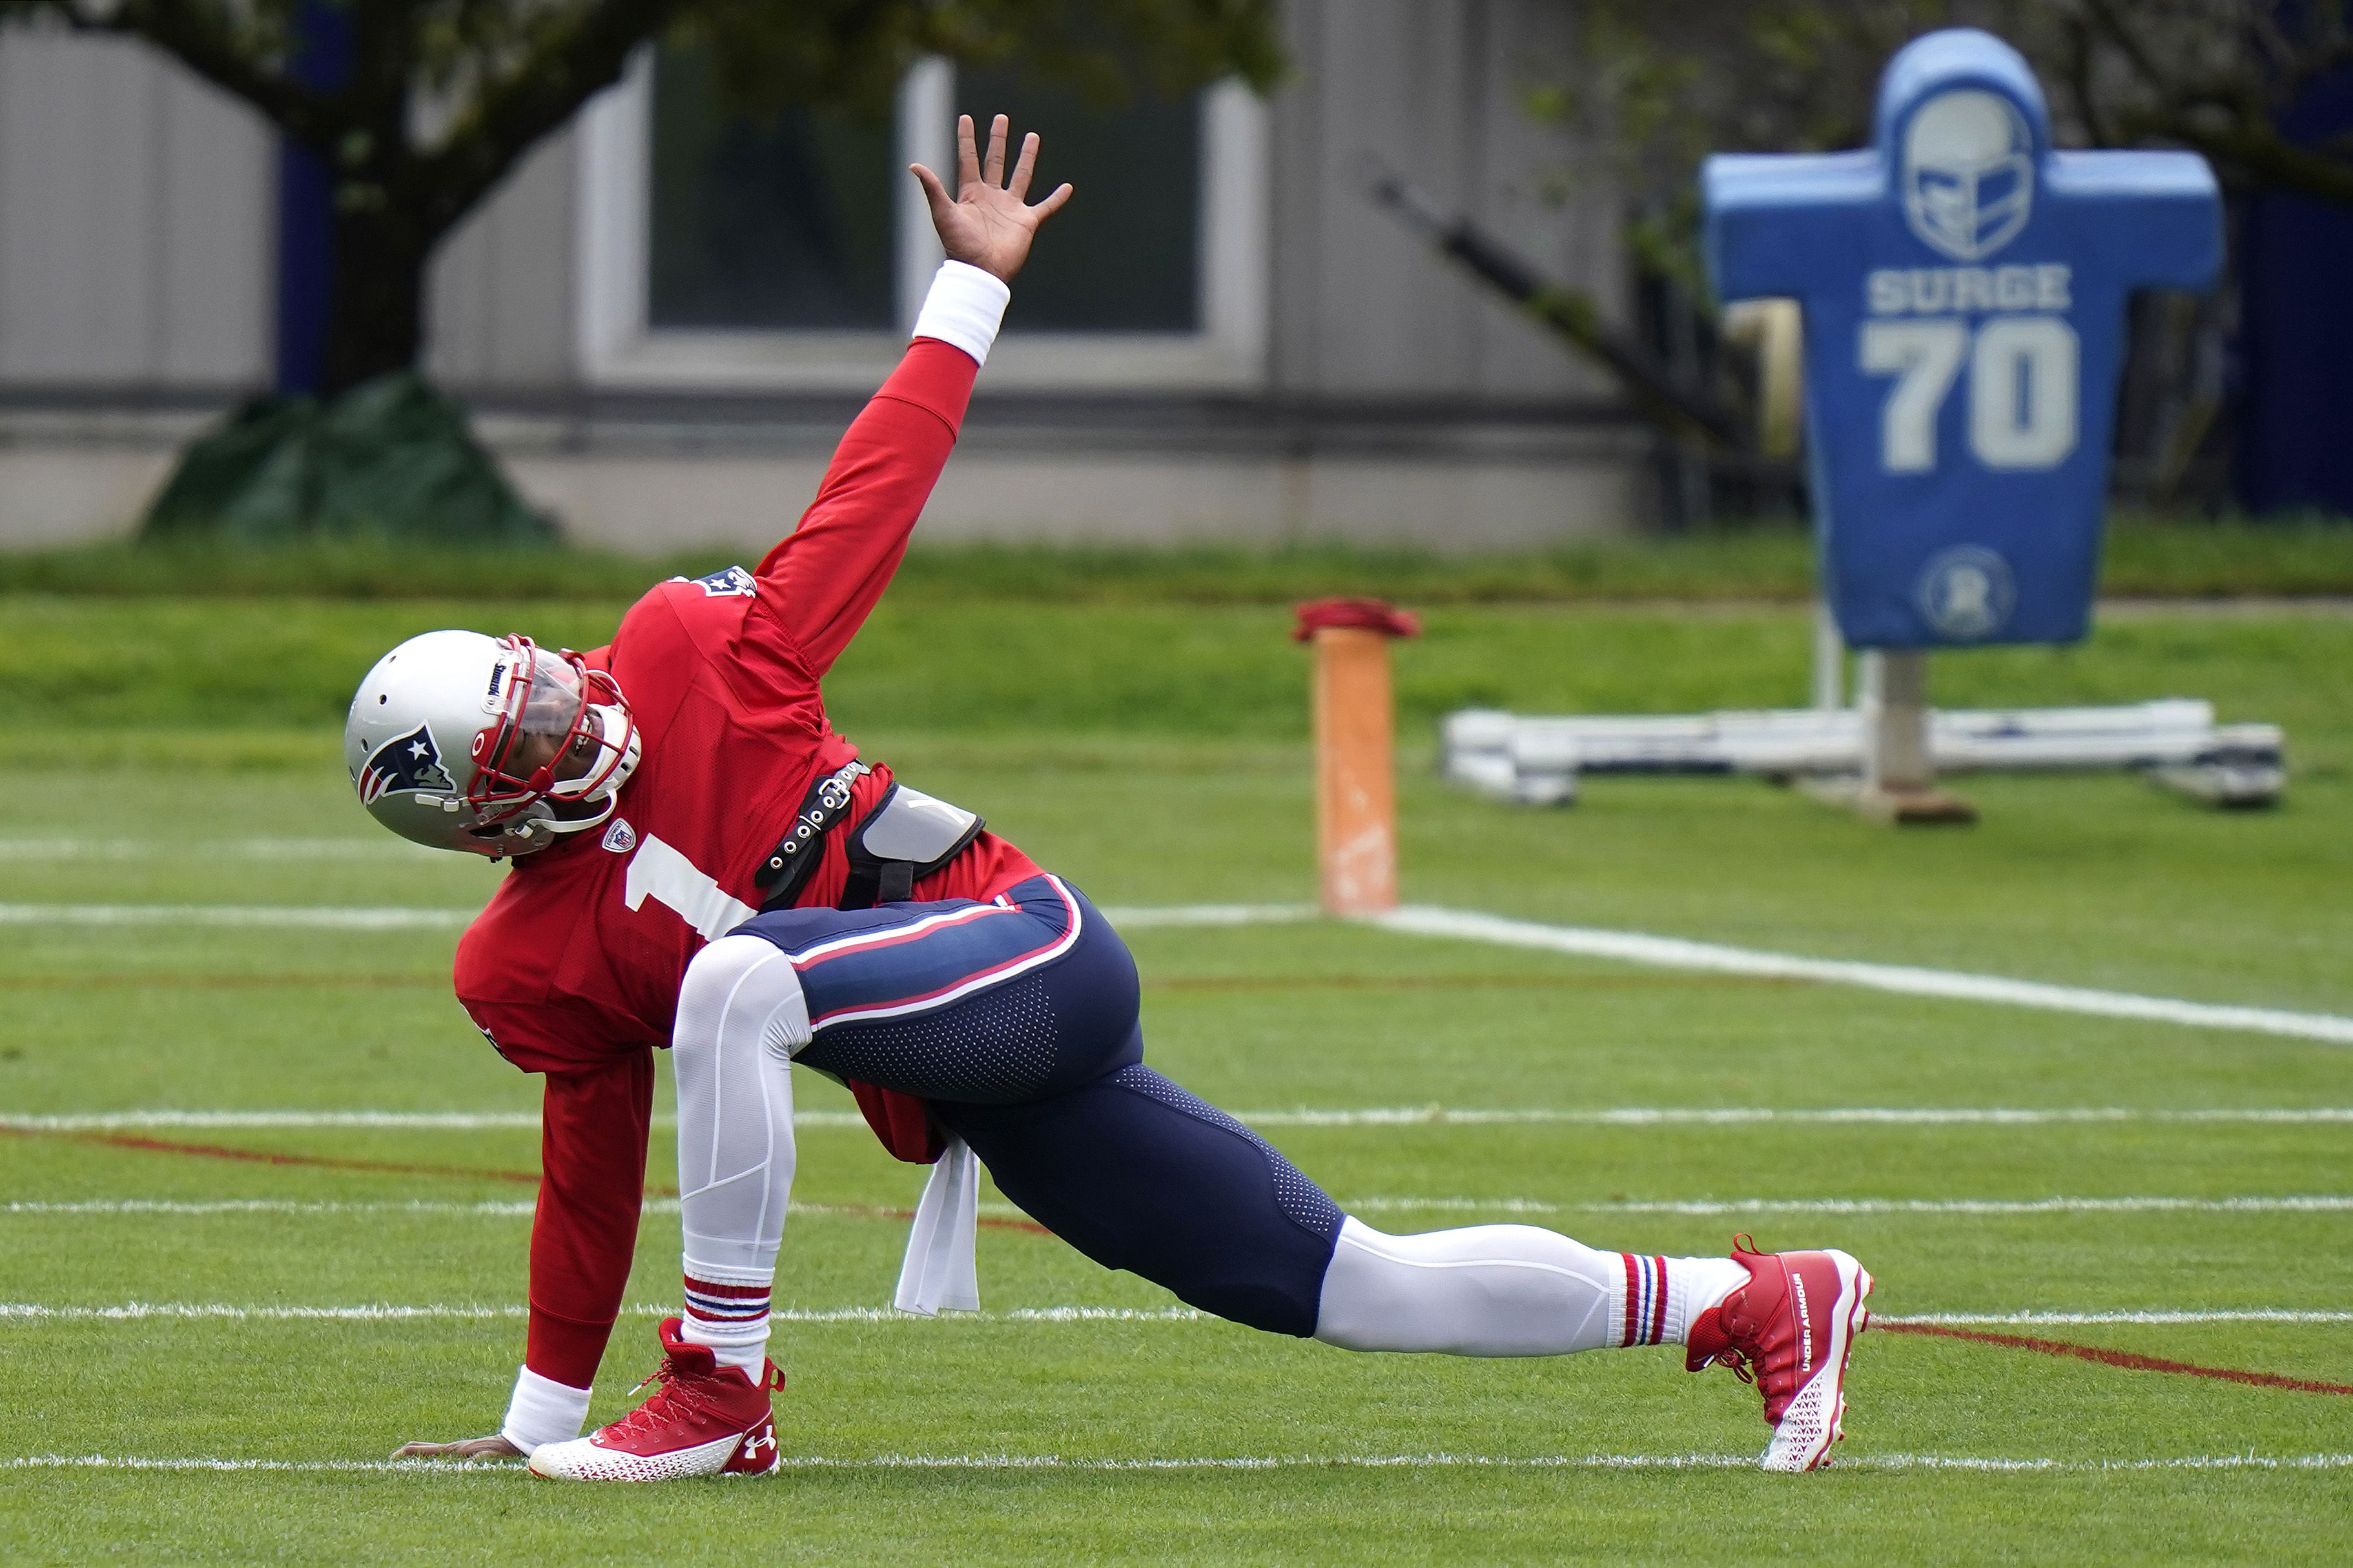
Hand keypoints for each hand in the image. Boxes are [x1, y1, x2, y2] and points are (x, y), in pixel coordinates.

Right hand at [391, 1433, 522, 1461]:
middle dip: (406, 1453)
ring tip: (400, 1463)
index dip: (408, 1453)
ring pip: (430, 1451)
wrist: (511, 1444)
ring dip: (415, 1454)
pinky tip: (424, 1465)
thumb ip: (479, 1461)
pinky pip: (440, 1456)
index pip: (426, 1450)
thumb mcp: (489, 1458)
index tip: (392, 1459)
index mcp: (453, 1451)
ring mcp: (456, 1450)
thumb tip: (468, 1465)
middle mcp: (452, 1449)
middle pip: (423, 1448)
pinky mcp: (461, 1453)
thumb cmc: (500, 1452)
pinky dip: (428, 1457)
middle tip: (390, 1461)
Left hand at [910, 113, 1073, 283]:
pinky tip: (1067, 187)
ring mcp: (1010, 208)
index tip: (965, 118)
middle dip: (998, 140)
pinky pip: (1045, 207)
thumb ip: (933, 188)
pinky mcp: (1026, 221)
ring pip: (1021, 175)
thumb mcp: (943, 213)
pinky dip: (1057, 198)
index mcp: (971, 193)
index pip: (968, 159)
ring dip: (1027, 156)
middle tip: (1001, 118)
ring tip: (1033, 136)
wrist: (981, 270)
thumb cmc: (959, 245)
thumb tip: (914, 165)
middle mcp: (992, 196)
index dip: (966, 139)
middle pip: (995, 161)